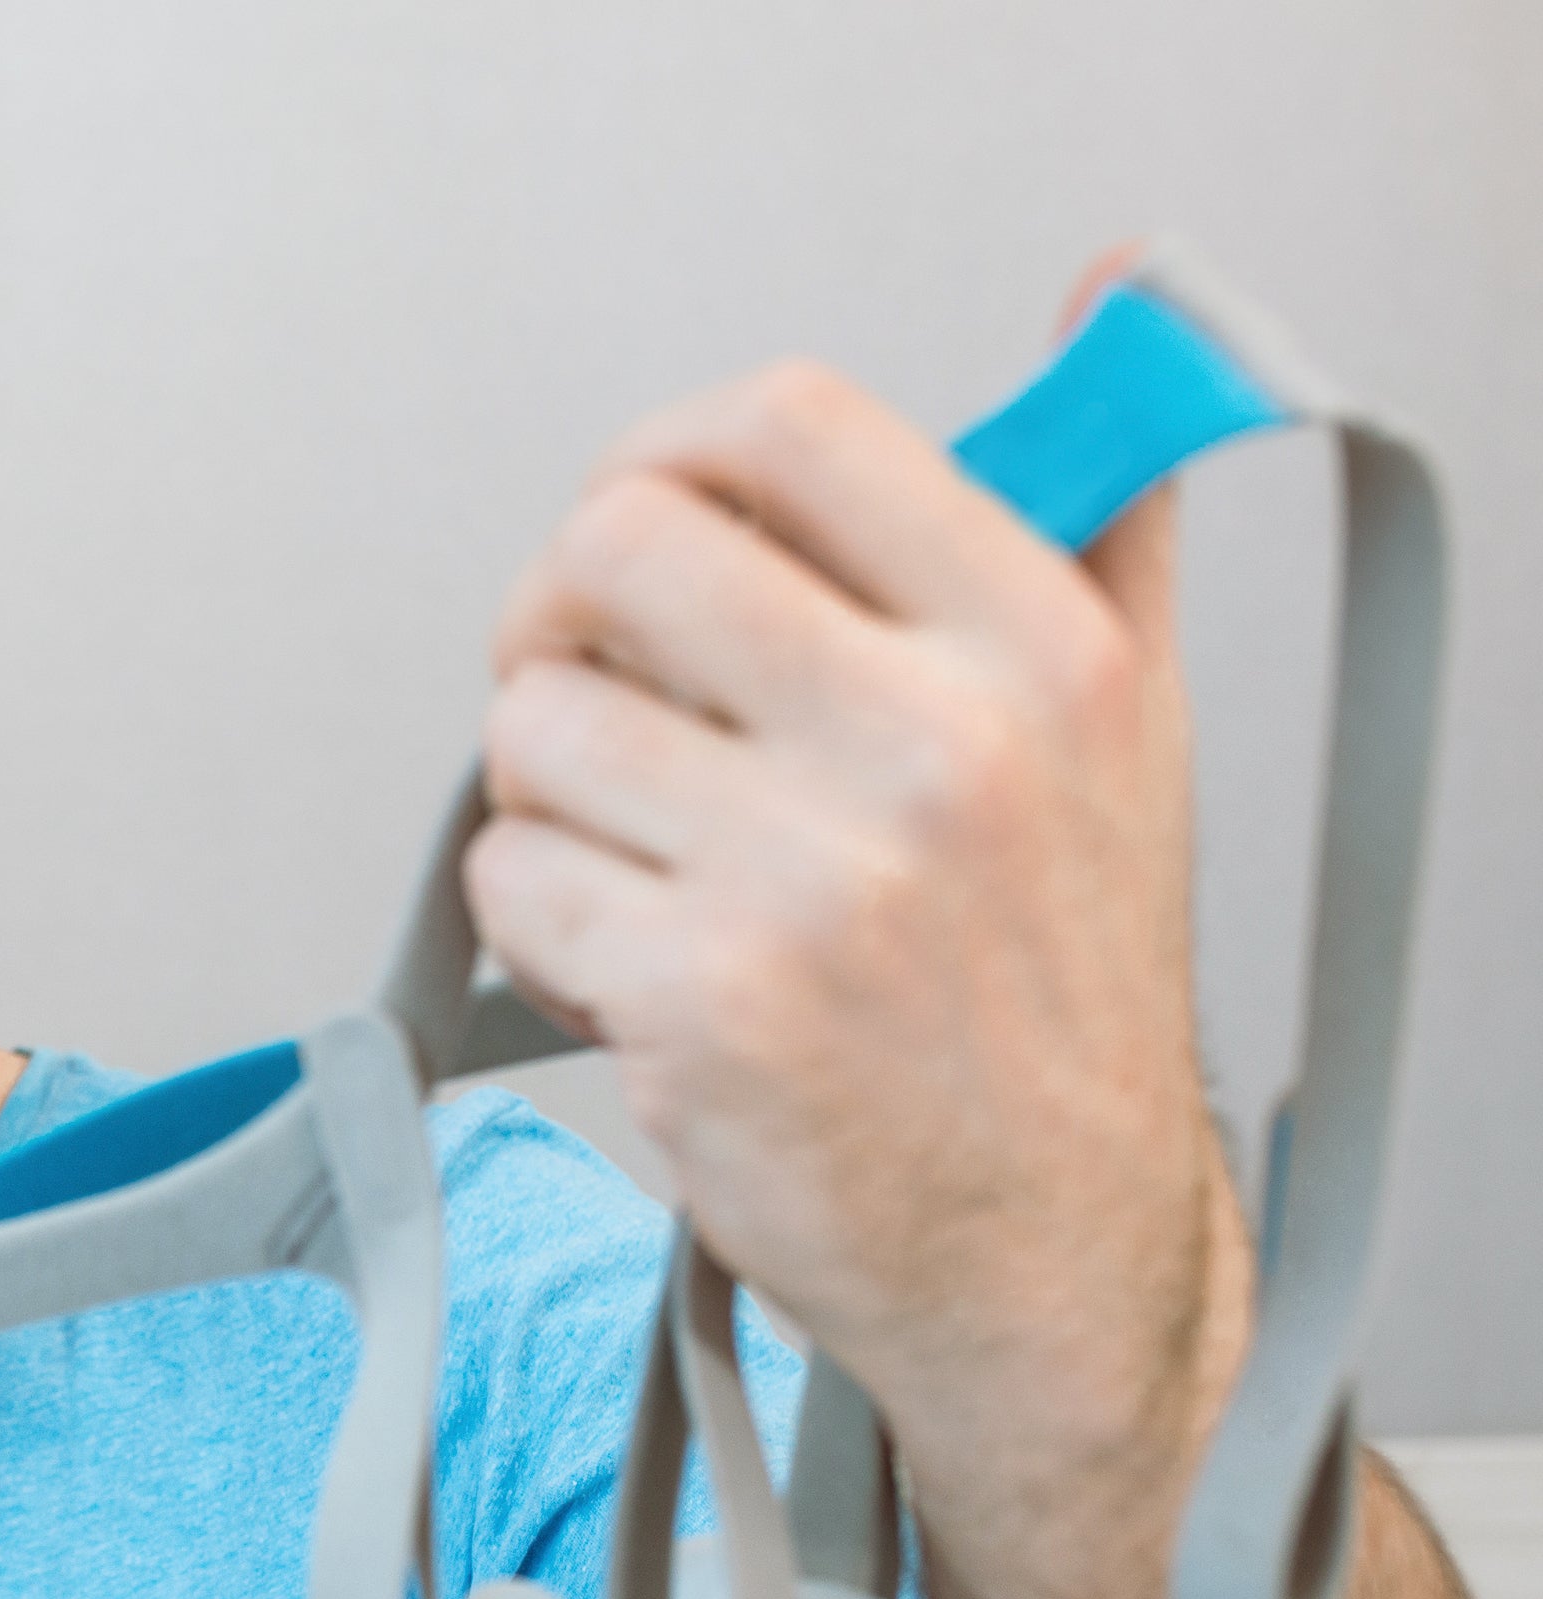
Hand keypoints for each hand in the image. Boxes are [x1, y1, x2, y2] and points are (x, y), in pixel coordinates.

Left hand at [463, 337, 1247, 1517]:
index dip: (663, 450)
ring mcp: (810, 881)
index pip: (787, 422)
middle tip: (592, 700)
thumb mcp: (1131, 730)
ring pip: (532, 723)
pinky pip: (510, 880)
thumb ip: (1096, 518)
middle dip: (558, 619)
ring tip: (645, 870)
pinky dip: (540, 924)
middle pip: (609, 545)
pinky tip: (636, 973)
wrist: (1050, 1258)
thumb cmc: (1056, 997)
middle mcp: (936, 749)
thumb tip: (1098, 298)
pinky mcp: (699, 1008)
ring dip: (548, 797)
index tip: (641, 525)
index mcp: (1039, 648)